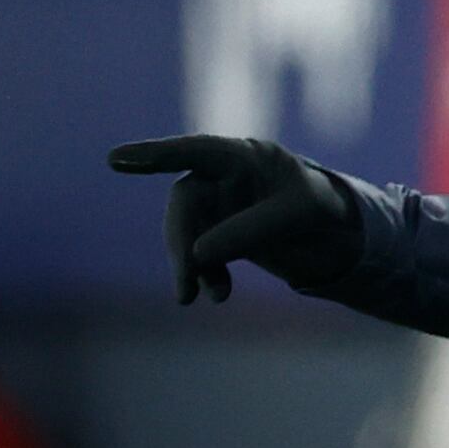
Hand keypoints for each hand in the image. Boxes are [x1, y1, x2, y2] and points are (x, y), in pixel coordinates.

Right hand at [108, 135, 363, 302]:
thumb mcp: (298, 214)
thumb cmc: (318, 205)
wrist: (333, 230)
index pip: (195, 151)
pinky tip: (219, 293)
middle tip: (186, 283)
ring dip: (190, 264)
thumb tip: (197, 253)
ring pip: (187, 231)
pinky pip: (199, 252)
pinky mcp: (219, 231)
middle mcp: (224, 175)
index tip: (116, 158)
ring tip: (209, 296)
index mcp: (246, 155)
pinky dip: (205, 274)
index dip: (155, 154)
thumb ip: (252, 229)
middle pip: (186, 202)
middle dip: (181, 242)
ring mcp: (219, 203)